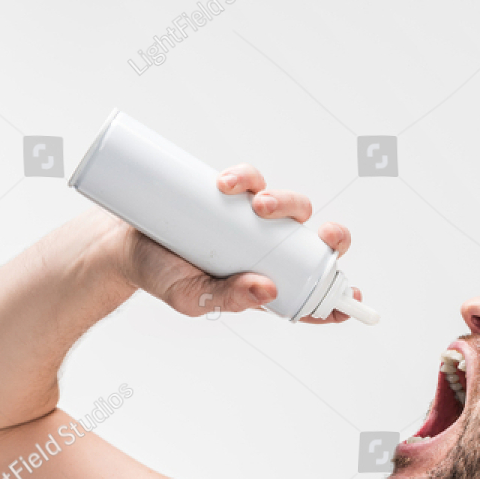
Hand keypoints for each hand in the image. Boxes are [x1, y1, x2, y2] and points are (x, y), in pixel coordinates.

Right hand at [114, 163, 357, 322]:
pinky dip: (246, 177)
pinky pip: (250, 179)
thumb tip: (270, 289)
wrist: (125, 245)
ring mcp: (249, 220)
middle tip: (323, 235)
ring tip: (260, 204)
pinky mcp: (230, 193)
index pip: (310, 291)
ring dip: (286, 202)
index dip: (337, 297)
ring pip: (288, 206)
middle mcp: (265, 249)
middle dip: (330, 237)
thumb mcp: (193, 299)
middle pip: (313, 240)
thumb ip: (229, 298)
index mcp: (265, 280)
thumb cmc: (163, 276)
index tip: (354, 300)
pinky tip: (230, 184)